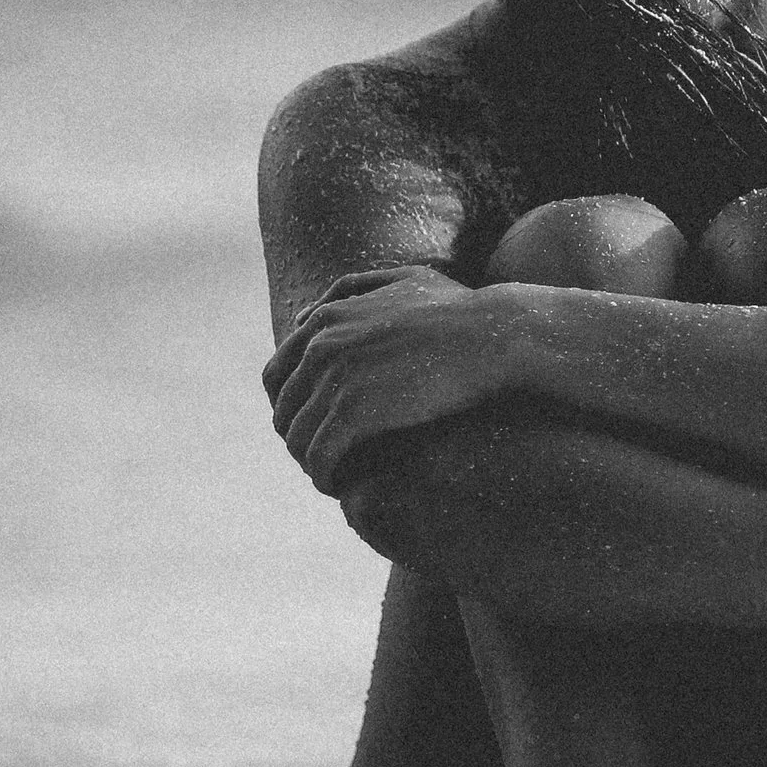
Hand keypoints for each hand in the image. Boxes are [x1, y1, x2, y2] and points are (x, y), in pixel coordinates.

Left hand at [263, 269, 519, 491]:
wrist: (491, 335)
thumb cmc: (460, 310)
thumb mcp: (404, 281)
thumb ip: (352, 291)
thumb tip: (304, 317)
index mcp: (325, 319)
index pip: (276, 375)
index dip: (290, 408)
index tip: (314, 427)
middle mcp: (320, 347)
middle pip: (283, 410)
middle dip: (299, 437)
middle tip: (323, 458)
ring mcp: (335, 380)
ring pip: (297, 438)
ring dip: (310, 462)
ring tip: (332, 477)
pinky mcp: (355, 414)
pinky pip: (319, 456)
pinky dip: (323, 475)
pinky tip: (340, 486)